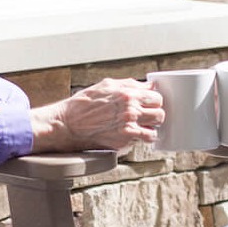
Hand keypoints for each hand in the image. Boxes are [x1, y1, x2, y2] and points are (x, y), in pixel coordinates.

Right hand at [30, 78, 163, 151]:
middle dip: (155, 114)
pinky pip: (144, 140)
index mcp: (127, 94)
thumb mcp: (106, 85)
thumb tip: (147, 86)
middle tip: (147, 115)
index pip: (157, 97)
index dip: (154, 100)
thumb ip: (129, 84)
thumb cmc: (83, 104)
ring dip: (151, 127)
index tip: (149, 103)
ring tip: (142, 126)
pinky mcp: (124, 141)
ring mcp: (128, 127)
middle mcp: (130, 110)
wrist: (67, 124)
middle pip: (160, 113)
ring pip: (155, 128)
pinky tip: (135, 135)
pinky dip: (143, 138)